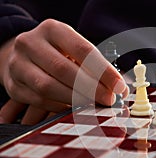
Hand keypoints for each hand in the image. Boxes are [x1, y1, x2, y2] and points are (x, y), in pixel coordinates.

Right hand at [0, 19, 127, 123]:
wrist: (24, 56)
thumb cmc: (57, 53)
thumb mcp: (74, 50)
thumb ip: (94, 66)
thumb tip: (119, 88)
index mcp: (52, 29)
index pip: (83, 50)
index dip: (103, 71)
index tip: (119, 86)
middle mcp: (31, 43)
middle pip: (64, 69)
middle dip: (91, 88)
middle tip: (108, 99)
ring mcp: (18, 64)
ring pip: (48, 87)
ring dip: (76, 99)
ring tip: (93, 105)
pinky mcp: (13, 85)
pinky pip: (39, 100)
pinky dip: (60, 106)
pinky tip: (74, 107)